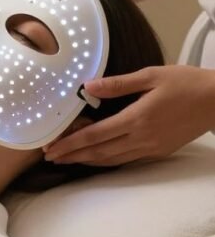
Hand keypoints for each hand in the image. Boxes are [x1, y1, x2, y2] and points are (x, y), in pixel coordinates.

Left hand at [43, 65, 214, 166]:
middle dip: (73, 156)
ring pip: (112, 160)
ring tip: (68, 159)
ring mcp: (151, 148)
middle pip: (100, 152)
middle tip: (51, 157)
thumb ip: (118, 83)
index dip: (71, 143)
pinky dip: (107, 160)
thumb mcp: (151, 75)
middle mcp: (142, 138)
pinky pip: (126, 159)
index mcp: (137, 118)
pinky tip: (97, 157)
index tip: (52, 147)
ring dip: (87, 160)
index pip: (96, 135)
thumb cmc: (186, 83)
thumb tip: (88, 86)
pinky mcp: (159, 151)